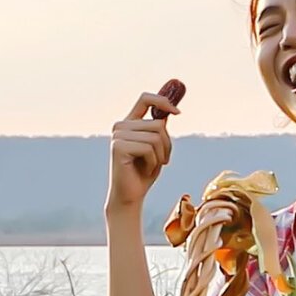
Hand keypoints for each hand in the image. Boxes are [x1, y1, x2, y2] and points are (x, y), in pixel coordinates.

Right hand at [107, 89, 179, 215]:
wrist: (130, 196)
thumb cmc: (143, 173)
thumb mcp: (156, 147)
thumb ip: (159, 128)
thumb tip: (172, 110)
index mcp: (128, 123)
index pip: (145, 99)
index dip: (163, 101)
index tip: (178, 113)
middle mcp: (120, 126)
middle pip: (158, 123)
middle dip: (166, 144)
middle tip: (162, 160)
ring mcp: (117, 136)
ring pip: (155, 136)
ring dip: (161, 154)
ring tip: (152, 165)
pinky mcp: (118, 147)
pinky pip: (148, 148)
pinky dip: (153, 161)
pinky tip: (145, 170)